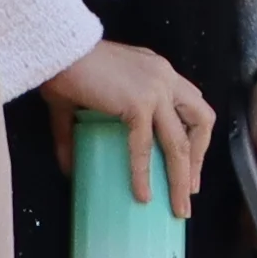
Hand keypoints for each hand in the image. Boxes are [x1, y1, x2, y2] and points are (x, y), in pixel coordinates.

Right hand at [44, 39, 213, 213]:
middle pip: (201, 121)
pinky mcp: (139, 103)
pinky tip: (143, 195)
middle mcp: (165, 78)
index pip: (191, 103)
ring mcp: (156, 90)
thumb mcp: (79, 102)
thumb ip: (74, 134)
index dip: (195, 135)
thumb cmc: (64, 68)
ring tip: (178, 206)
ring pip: (180, 142)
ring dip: (181, 178)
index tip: (188, 162)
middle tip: (190, 188)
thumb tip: (69, 168)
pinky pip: (145, 146)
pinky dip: (144, 174)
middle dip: (199, 157)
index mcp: (158, 72)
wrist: (55, 51)